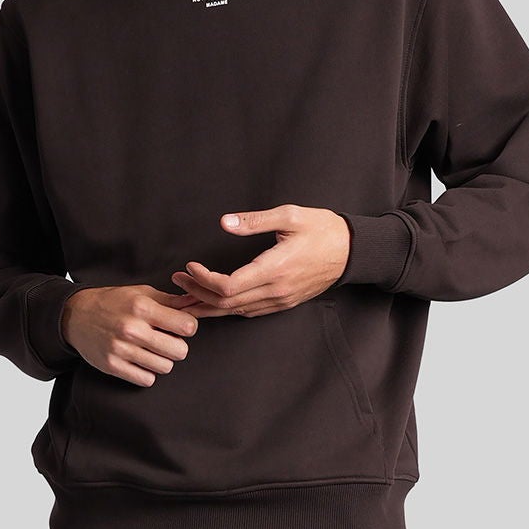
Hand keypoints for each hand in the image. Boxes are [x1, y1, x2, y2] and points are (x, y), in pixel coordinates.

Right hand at [60, 284, 199, 385]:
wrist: (76, 316)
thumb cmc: (113, 302)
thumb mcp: (141, 293)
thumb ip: (170, 300)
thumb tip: (197, 302)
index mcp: (142, 307)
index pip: (187, 326)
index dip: (188, 327)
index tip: (179, 327)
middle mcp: (132, 329)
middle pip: (180, 351)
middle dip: (177, 346)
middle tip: (166, 341)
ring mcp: (121, 349)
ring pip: (165, 367)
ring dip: (162, 360)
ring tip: (152, 350)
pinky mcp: (113, 365)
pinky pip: (146, 380)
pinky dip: (147, 373)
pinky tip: (140, 361)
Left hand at [168, 205, 350, 315]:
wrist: (352, 251)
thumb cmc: (323, 229)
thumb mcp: (290, 215)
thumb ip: (255, 220)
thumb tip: (225, 222)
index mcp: (275, 269)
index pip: (228, 286)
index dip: (203, 280)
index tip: (189, 267)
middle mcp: (275, 291)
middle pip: (226, 303)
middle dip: (197, 294)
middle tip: (176, 282)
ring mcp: (280, 301)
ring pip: (235, 312)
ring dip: (208, 306)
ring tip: (184, 298)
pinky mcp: (283, 303)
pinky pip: (249, 312)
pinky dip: (226, 310)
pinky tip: (212, 304)